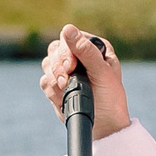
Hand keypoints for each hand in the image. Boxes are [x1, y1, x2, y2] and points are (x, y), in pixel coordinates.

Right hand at [39, 24, 132, 138]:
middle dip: (58, 66)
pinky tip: (64, 97)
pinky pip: (44, 81)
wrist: (104, 126)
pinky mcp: (57, 86)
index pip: (69, 37)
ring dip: (55, 78)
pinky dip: (52, 90)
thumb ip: (85, 51)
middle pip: (54, 49)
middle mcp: (79, 56)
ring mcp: (66, 71)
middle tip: (66, 81)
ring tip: (67, 89)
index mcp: (93, 48)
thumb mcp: (102, 72)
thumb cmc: (110, 98)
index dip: (66, 51)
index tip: (71, 67)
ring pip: (46, 63)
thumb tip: (67, 29)